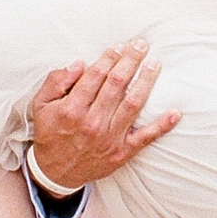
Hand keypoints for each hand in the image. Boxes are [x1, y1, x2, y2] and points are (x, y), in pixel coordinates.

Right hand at [30, 41, 180, 190]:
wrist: (56, 172)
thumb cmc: (50, 133)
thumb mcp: (41, 105)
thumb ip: (56, 81)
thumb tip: (80, 64)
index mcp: (72, 109)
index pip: (95, 76)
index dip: (109, 58)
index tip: (120, 46)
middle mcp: (92, 123)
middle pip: (116, 85)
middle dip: (130, 61)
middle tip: (141, 45)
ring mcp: (109, 138)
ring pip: (133, 104)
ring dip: (146, 81)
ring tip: (154, 64)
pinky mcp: (122, 152)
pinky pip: (146, 137)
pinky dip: (162, 126)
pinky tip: (175, 112)